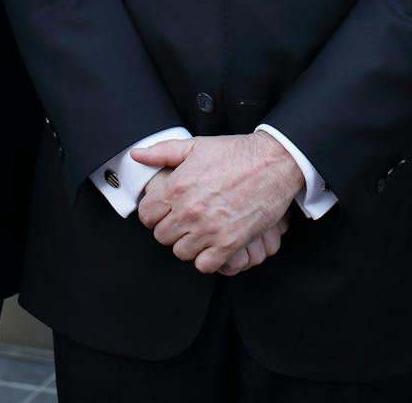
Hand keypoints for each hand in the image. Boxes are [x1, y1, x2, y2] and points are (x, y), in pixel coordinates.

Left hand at [132, 133, 302, 272]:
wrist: (273, 163)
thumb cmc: (236, 153)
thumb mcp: (196, 146)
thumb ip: (163, 152)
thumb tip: (137, 155)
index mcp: (178, 187)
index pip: (147, 215)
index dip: (154, 213)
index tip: (165, 210)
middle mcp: (190, 211)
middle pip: (162, 236)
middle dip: (170, 228)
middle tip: (184, 220)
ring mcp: (209, 229)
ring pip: (181, 252)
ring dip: (188, 243)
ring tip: (199, 231)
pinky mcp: (230, 243)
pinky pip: (205, 265)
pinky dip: (207, 258)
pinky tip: (213, 243)